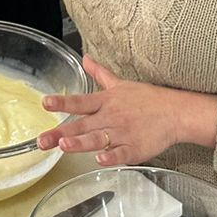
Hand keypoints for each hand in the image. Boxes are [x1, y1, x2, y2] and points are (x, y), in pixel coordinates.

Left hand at [38, 56, 216, 165]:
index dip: (62, 102)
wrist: (174, 111)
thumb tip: (85, 58)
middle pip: (83, 125)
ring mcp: (122, 133)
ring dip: (81, 143)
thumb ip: (99, 74)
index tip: (45, 103)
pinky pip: (121, 153)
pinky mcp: (135, 148)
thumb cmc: (147, 99)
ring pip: (98, 139)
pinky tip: (100, 159)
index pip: (80, 102)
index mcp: (106, 102)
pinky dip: (111, 156)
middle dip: (61, 133)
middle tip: (43, 140)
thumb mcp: (120, 83)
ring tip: (64, 146)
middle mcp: (110, 118)